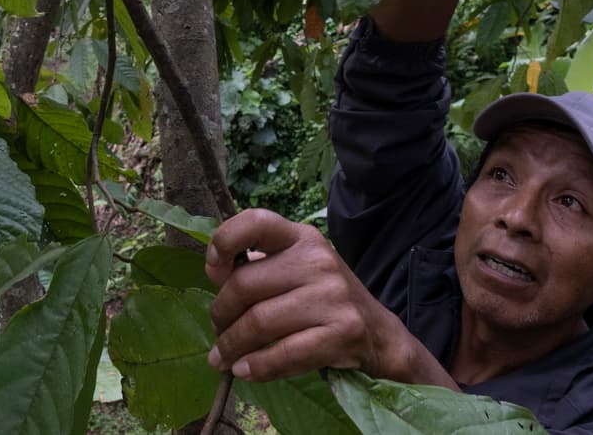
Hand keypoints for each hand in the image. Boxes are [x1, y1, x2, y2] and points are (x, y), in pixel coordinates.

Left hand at [204, 209, 434, 383]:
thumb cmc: (323, 298)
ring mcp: (332, 297)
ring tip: (223, 357)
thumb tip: (214, 271)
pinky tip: (245, 371)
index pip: (256, 222)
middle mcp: (317, 261)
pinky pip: (284, 354)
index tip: (213, 269)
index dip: (225, 241)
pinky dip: (257, 367)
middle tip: (218, 332)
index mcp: (302, 238)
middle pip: (245, 285)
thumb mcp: (296, 269)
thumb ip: (257, 267)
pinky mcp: (342, 333)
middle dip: (221, 314)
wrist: (379, 332)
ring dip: (232, 346)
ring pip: (259, 322)